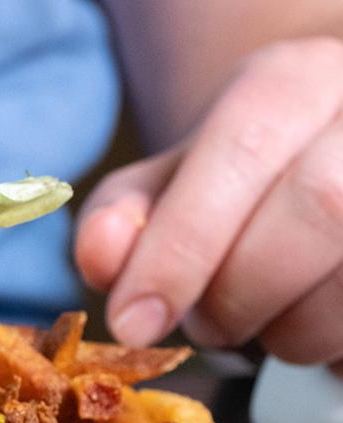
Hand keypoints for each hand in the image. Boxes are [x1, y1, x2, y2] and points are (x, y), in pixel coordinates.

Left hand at [75, 39, 342, 367]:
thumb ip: (126, 215)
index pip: (243, 146)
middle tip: (206, 325)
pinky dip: (330, 346)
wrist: (332, 159)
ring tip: (263, 321)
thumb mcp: (176, 180)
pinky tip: (310, 322)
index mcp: (298, 76)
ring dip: (290, 331)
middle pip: (322, 204)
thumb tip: (101, 259)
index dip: (183, 244)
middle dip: (241, 292)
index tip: (133, 321)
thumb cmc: (248, 182)